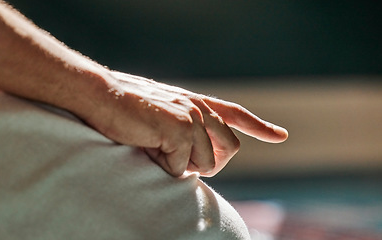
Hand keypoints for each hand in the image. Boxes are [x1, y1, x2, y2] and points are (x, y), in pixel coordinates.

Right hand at [83, 71, 287, 176]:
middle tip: (179, 159)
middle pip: (229, 150)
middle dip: (209, 164)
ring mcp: (193, 117)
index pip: (234, 114)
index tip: (280, 136)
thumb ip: (184, 126)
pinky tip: (147, 148)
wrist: (101, 96)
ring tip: (156, 148)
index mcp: (196, 102)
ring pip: (207, 164)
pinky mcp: (180, 129)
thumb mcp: (162, 112)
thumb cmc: (125, 108)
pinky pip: (182, 168)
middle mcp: (200, 108)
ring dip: (182, 166)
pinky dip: (164, 167)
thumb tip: (200, 154)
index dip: (259, 126)